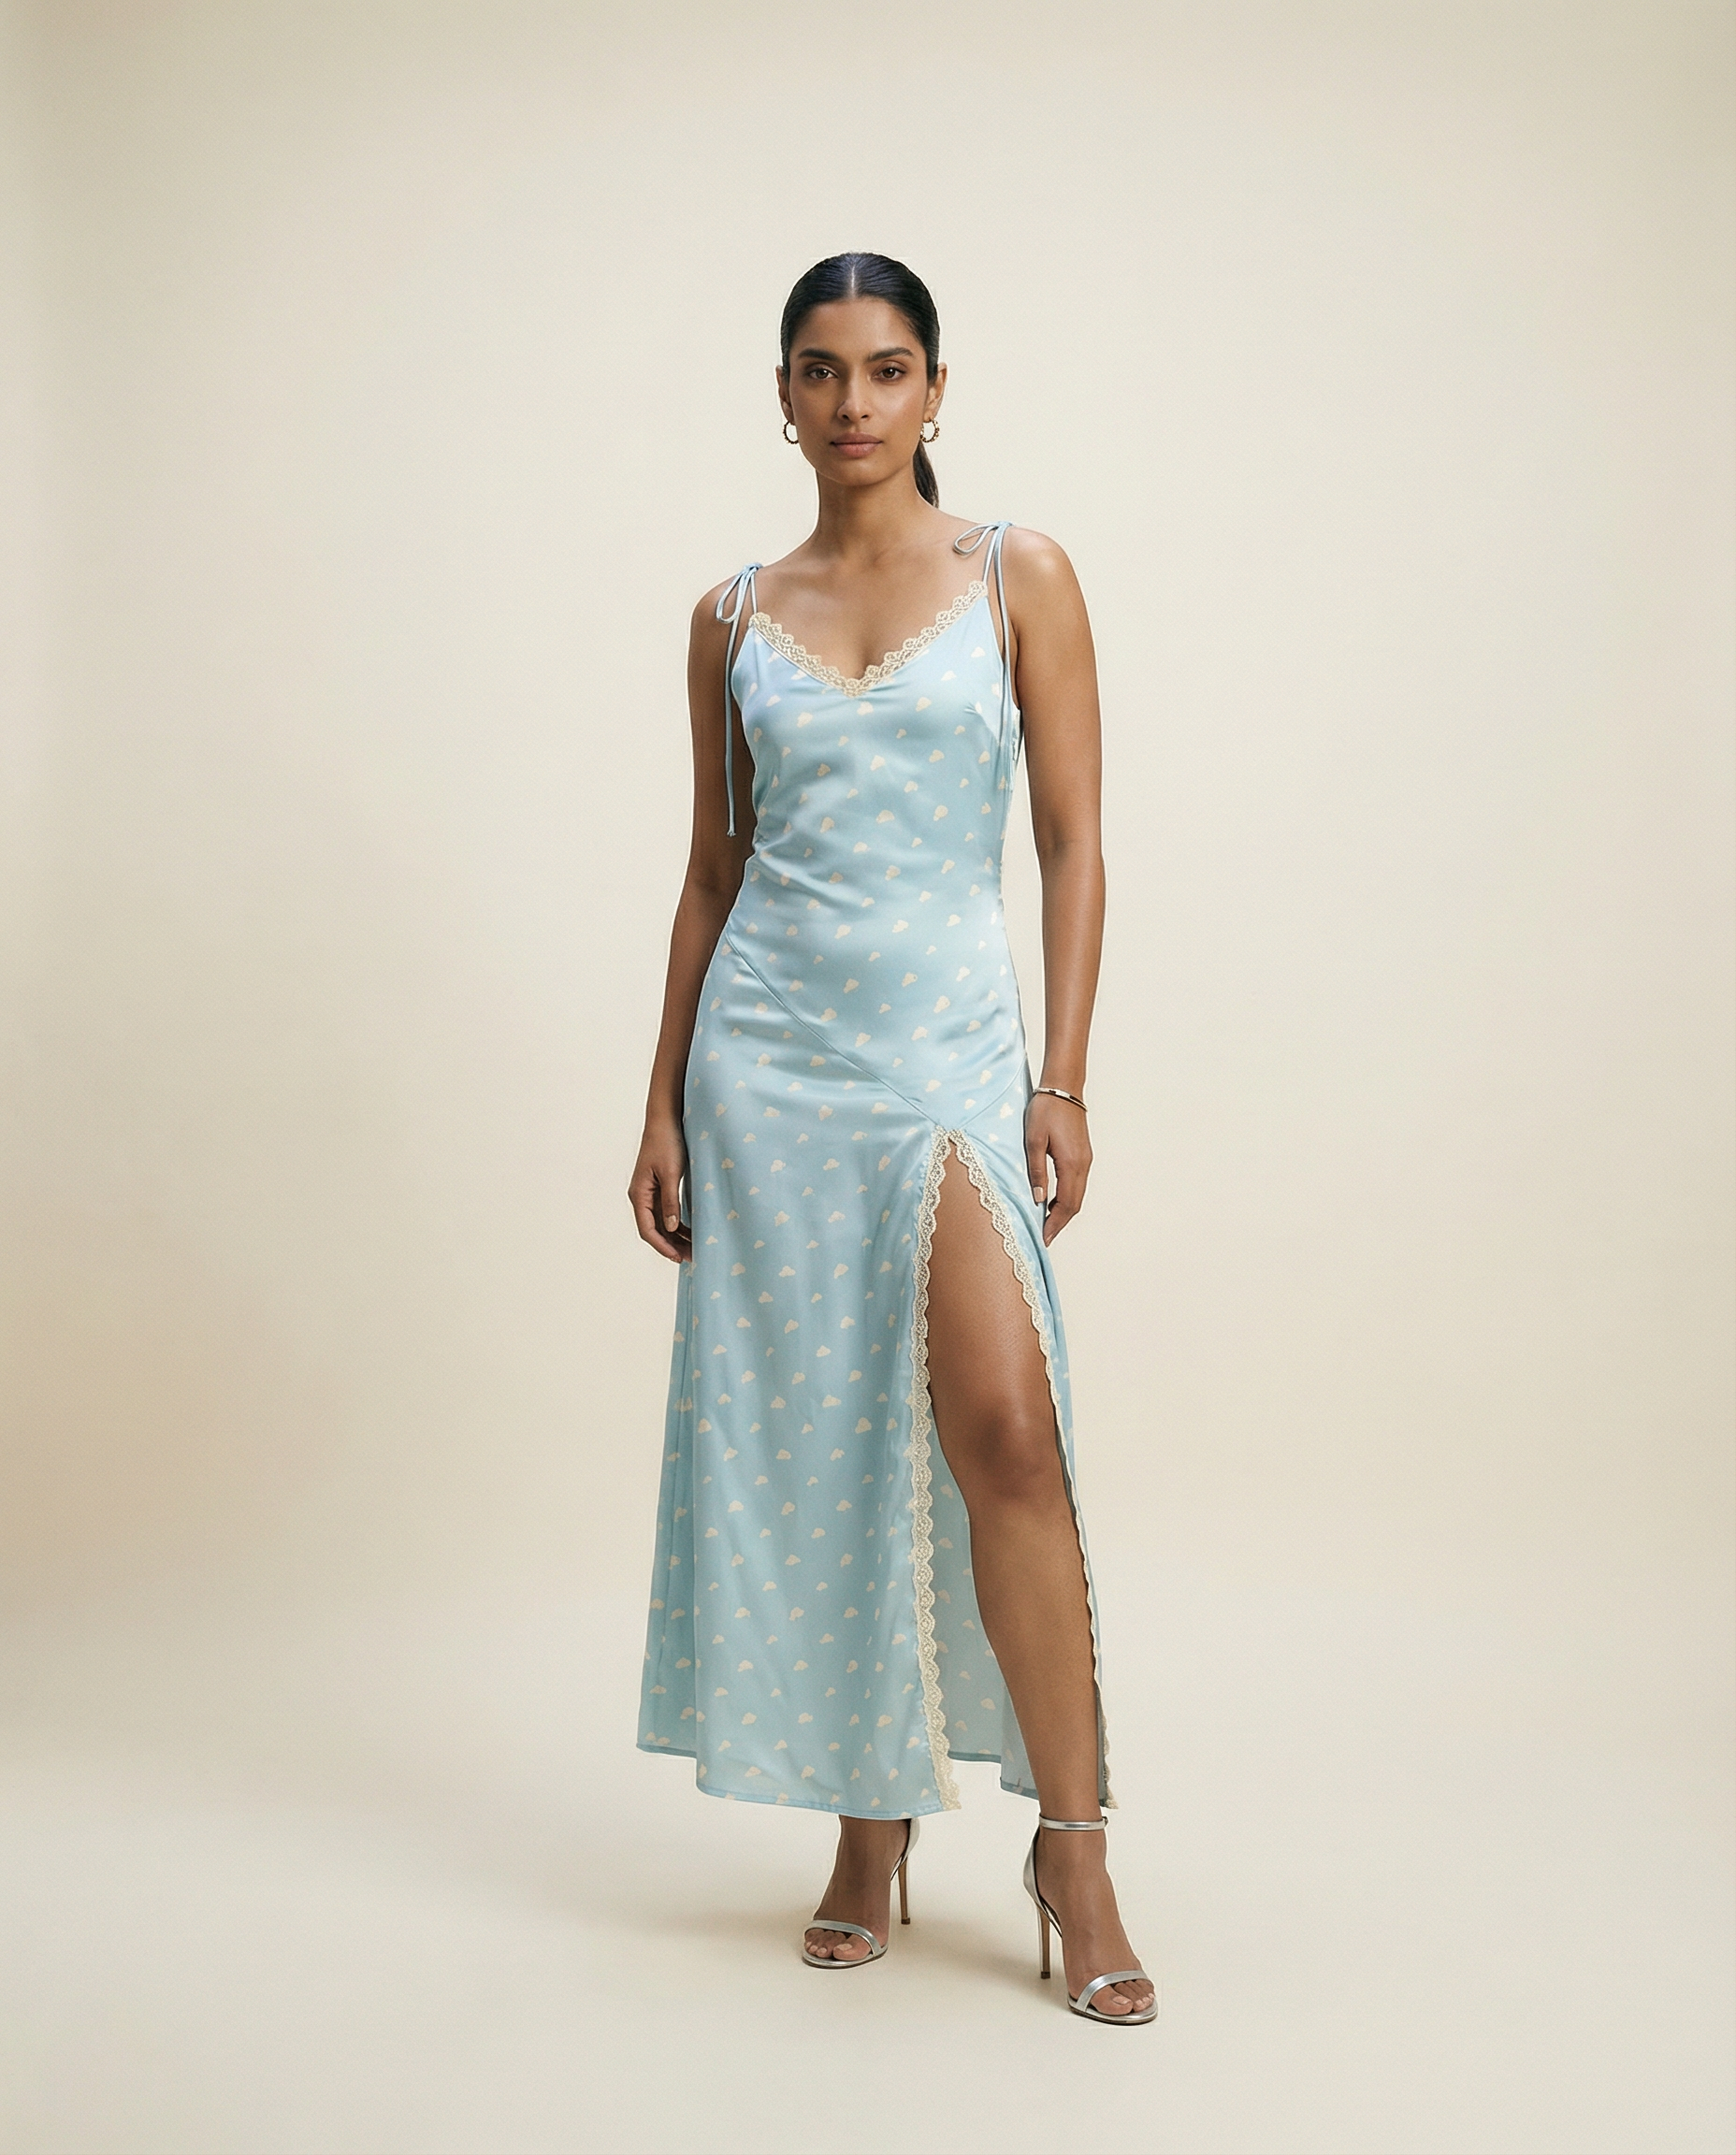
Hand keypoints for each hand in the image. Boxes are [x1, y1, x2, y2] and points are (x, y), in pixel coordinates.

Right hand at [629, 1119, 691, 1261]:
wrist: (666, 1119)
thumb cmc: (666, 1142)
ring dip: (676, 1236)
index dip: (662, 1246)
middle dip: (671, 1245)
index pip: (647, 1229)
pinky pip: (667, 1211)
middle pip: (654, 1229)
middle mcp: (641, 1196)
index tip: (678, 1258)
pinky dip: (679, 1223)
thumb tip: (672, 1227)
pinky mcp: (660, 1187)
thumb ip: (670, 1201)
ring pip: (662, 1222)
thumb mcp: (671, 1173)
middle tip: (691, 1257)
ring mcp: (650, 1192)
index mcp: (639, 1194)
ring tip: (694, 1247)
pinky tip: (692, 1230)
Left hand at [1025, 1091, 1091, 1245]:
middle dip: (1060, 1222)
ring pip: (1077, 1195)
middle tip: (1045, 1236)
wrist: (1063, 1088)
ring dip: (1064, 1211)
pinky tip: (1053, 1200)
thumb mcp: (1033, 1141)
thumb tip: (1038, 1199)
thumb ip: (1036, 1171)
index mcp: (1071, 1163)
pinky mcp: (1083, 1154)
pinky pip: (1077, 1184)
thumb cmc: (1046, 1110)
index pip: (1066, 1204)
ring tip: (1046, 1222)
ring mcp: (1085, 1160)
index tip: (1044, 1238)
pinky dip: (1067, 1198)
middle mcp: (1083, 1165)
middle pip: (1075, 1204)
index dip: (1056, 1224)